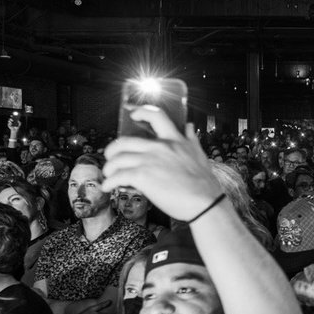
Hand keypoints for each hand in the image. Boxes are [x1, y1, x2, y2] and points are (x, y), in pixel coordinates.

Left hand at [102, 106, 223, 220]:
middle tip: (110, 157)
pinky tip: (108, 187)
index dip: (141, 112)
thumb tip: (189, 126)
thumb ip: (191, 139)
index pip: (157, 116)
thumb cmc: (204, 183)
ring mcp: (150, 161)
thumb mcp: (199, 154)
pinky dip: (109, 182)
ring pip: (117, 159)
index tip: (133, 114)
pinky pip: (118, 176)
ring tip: (108, 175)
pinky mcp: (143, 176)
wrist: (205, 202)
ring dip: (109, 168)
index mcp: (174, 140)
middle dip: (112, 150)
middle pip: (125, 141)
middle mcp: (160, 147)